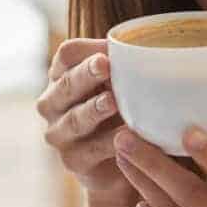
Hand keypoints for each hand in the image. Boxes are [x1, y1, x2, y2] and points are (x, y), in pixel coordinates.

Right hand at [37, 39, 134, 204]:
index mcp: (64, 76)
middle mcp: (54, 103)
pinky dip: (109, 143)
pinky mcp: (73, 160)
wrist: (122, 161)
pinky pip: (90, 150)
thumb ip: (127, 67)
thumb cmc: (123, 111)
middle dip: (86, 74)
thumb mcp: (123, 86)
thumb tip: (152, 46)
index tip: (109, 50)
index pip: (67, 55)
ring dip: (93, 109)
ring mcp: (60, 134)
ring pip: (74, 119)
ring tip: (112, 101)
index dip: (86, 51)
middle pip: (66, 84)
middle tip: (105, 65)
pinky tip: (126, 135)